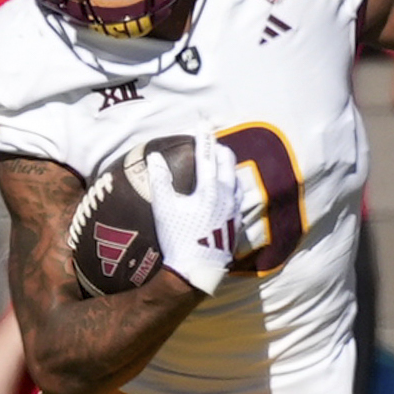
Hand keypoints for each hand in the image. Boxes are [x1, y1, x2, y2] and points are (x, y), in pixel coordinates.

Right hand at [144, 134, 246, 295]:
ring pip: (236, 179)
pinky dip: (232, 187)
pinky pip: (238, 197)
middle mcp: (227, 196)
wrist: (198, 271)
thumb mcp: (164, 208)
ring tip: (219, 163)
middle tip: (209, 142)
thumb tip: (155, 157)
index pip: (206, 155)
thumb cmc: (178, 239)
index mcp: (210, 189)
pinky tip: (226, 191)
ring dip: (228, 167)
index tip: (202, 123)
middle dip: (218, 149)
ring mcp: (235, 210)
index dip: (203, 137)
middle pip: (228, 162)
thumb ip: (160, 180)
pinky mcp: (237, 223)